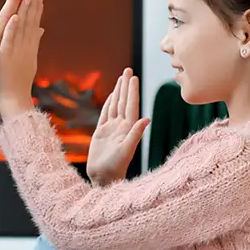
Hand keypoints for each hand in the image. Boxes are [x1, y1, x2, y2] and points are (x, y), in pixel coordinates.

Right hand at [86, 68, 148, 186]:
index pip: (131, 105)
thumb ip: (136, 135)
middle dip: (126, 85)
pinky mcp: (102, 133)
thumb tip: (147, 119)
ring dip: (118, 91)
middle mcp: (122, 126)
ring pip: (115, 105)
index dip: (132, 91)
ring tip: (121, 78)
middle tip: (128, 70)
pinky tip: (112, 95)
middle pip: (124, 101)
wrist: (103, 179)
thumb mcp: (126, 151)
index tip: (134, 77)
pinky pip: (106, 114)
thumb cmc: (115, 168)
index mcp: (128, 128)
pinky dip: (109, 103)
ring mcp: (112, 129)